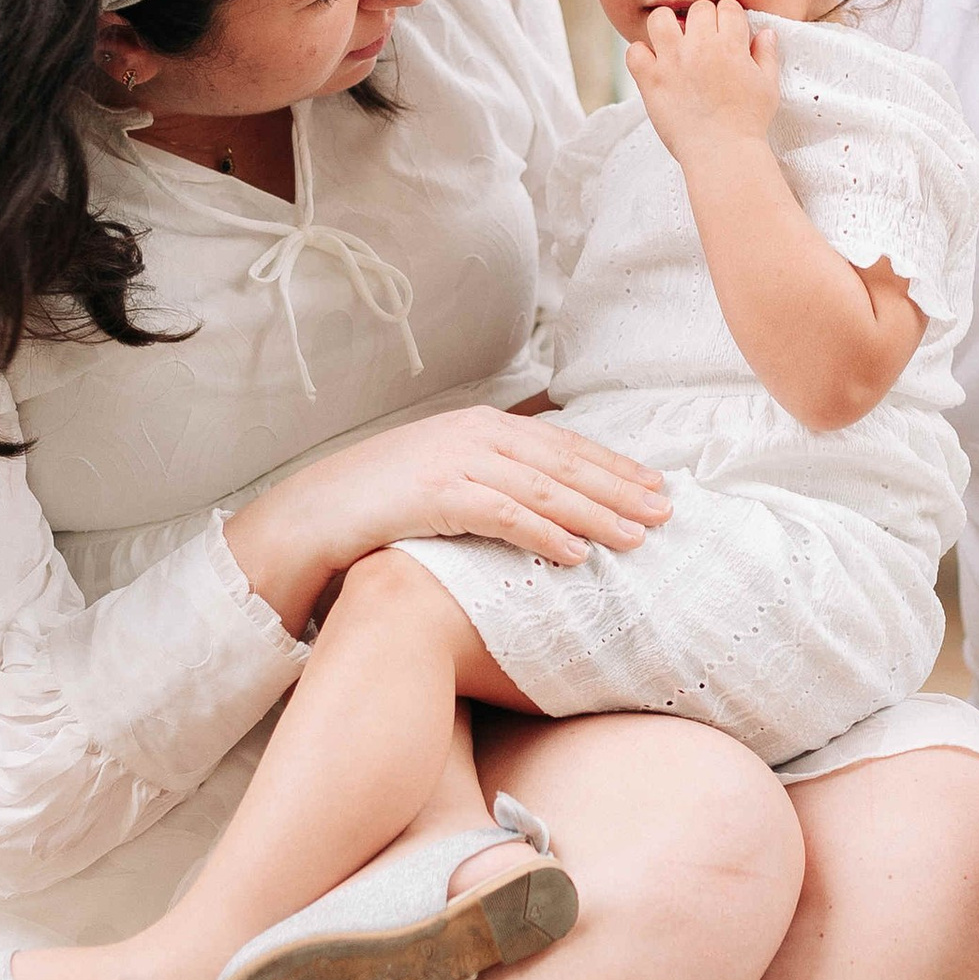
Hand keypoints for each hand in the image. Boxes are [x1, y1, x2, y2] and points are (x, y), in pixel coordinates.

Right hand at [229, 406, 669, 614]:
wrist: (312, 511)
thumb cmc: (381, 502)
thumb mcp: (445, 476)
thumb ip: (493, 478)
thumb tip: (547, 500)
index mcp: (481, 425)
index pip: (563, 445)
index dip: (614, 466)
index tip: (655, 486)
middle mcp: (475, 434)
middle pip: (565, 463)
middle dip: (620, 487)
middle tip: (666, 511)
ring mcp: (455, 460)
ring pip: (544, 488)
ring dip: (595, 514)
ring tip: (637, 538)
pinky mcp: (435, 493)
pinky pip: (504, 515)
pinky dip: (544, 534)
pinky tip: (577, 554)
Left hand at [624, 0, 781, 166]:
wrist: (723, 153)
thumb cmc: (749, 122)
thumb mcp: (768, 86)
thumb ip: (766, 55)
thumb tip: (766, 32)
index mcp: (731, 44)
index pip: (727, 6)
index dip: (728, 17)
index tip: (726, 32)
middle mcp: (700, 46)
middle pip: (697, 9)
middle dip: (702, 20)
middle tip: (702, 42)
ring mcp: (672, 61)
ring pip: (660, 18)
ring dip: (667, 26)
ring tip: (673, 44)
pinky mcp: (650, 80)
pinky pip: (634, 51)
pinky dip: (641, 55)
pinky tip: (653, 67)